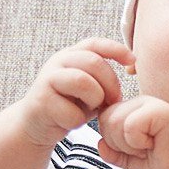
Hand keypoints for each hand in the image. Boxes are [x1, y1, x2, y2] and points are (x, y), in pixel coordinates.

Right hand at [10, 39, 130, 145]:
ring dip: (95, 99)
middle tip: (113, 101)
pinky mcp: (41, 101)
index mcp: (71, 55)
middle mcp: (58, 62)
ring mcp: (47, 79)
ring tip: (91, 109)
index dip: (116, 49)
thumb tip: (132, 66)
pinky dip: (78, 121)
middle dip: (111, 84)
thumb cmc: (69, 105)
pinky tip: (71, 121)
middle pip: (94, 62)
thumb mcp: (90, 88)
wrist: (35, 125)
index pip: (95, 43)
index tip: (132, 61)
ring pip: (83, 82)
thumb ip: (104, 77)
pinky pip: (72, 111)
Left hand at [97, 94, 168, 168]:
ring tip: (149, 145)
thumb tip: (99, 145)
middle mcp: (138, 102)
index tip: (135, 147)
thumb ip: (112, 153)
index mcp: (131, 109)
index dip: (113, 140)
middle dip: (119, 143)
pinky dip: (138, 142)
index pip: (103, 118)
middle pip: (106, 119)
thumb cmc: (163, 158)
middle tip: (142, 148)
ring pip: (116, 122)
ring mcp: (149, 103)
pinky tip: (154, 143)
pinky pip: (131, 126)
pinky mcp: (159, 110)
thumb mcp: (130, 159)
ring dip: (130, 144)